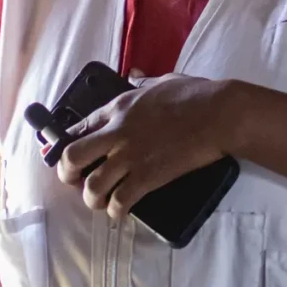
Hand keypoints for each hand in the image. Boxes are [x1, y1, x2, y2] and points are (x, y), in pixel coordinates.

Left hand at [54, 75, 238, 220]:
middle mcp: (116, 133)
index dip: (68, 143)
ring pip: (91, 186)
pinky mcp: (148, 177)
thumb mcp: (163, 80)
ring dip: (92, 198)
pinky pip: (119, 201)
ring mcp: (130, 157)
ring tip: (100, 201)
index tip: (69, 154)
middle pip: (72, 157)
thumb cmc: (196, 94)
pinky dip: (116, 210)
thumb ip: (144, 82)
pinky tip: (120, 211)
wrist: (219, 115)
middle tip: (77, 181)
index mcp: (118, 108)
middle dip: (68, 173)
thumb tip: (135, 75)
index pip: (79, 127)